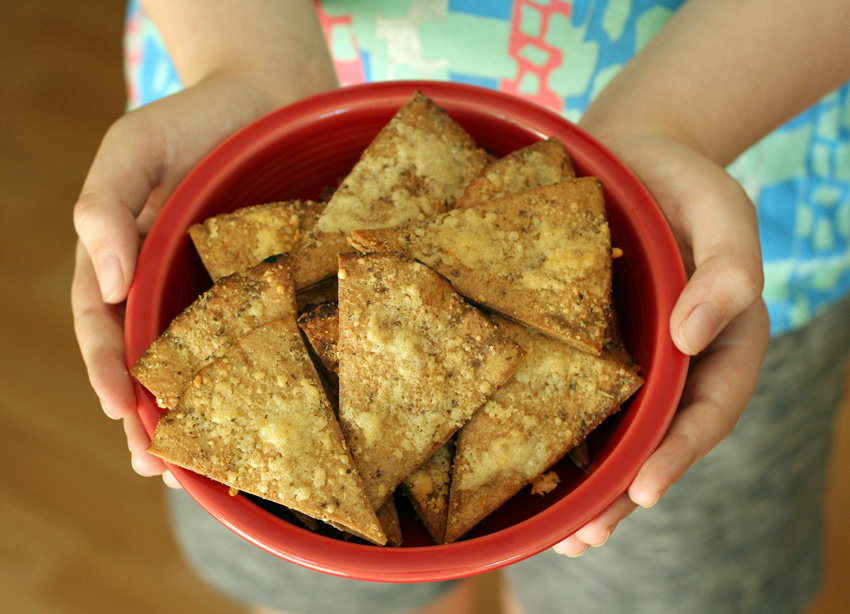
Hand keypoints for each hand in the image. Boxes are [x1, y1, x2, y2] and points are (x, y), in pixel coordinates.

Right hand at [71, 75, 330, 484]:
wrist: (268, 98)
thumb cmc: (195, 119)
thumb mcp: (133, 147)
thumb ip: (104, 206)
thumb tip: (106, 282)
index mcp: (123, 259)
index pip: (104, 326)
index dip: (108, 370)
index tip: (121, 408)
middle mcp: (165, 283)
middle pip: (146, 361)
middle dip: (145, 416)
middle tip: (157, 466)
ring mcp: (214, 290)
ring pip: (197, 364)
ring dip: (192, 416)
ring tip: (196, 470)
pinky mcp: (262, 287)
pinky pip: (252, 338)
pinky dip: (248, 379)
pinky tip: (258, 415)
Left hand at [552, 131, 769, 555]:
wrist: (625, 156)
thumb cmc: (679, 180)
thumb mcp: (720, 209)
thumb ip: (728, 267)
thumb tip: (691, 337)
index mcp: (721, 340)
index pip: (709, 409)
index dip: (679, 453)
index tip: (643, 489)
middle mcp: (675, 362)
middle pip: (657, 440)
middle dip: (624, 495)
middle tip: (584, 538)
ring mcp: (629, 359)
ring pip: (615, 431)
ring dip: (589, 486)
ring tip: (555, 534)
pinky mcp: (585, 346)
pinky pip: (574, 395)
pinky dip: (557, 434)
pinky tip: (524, 467)